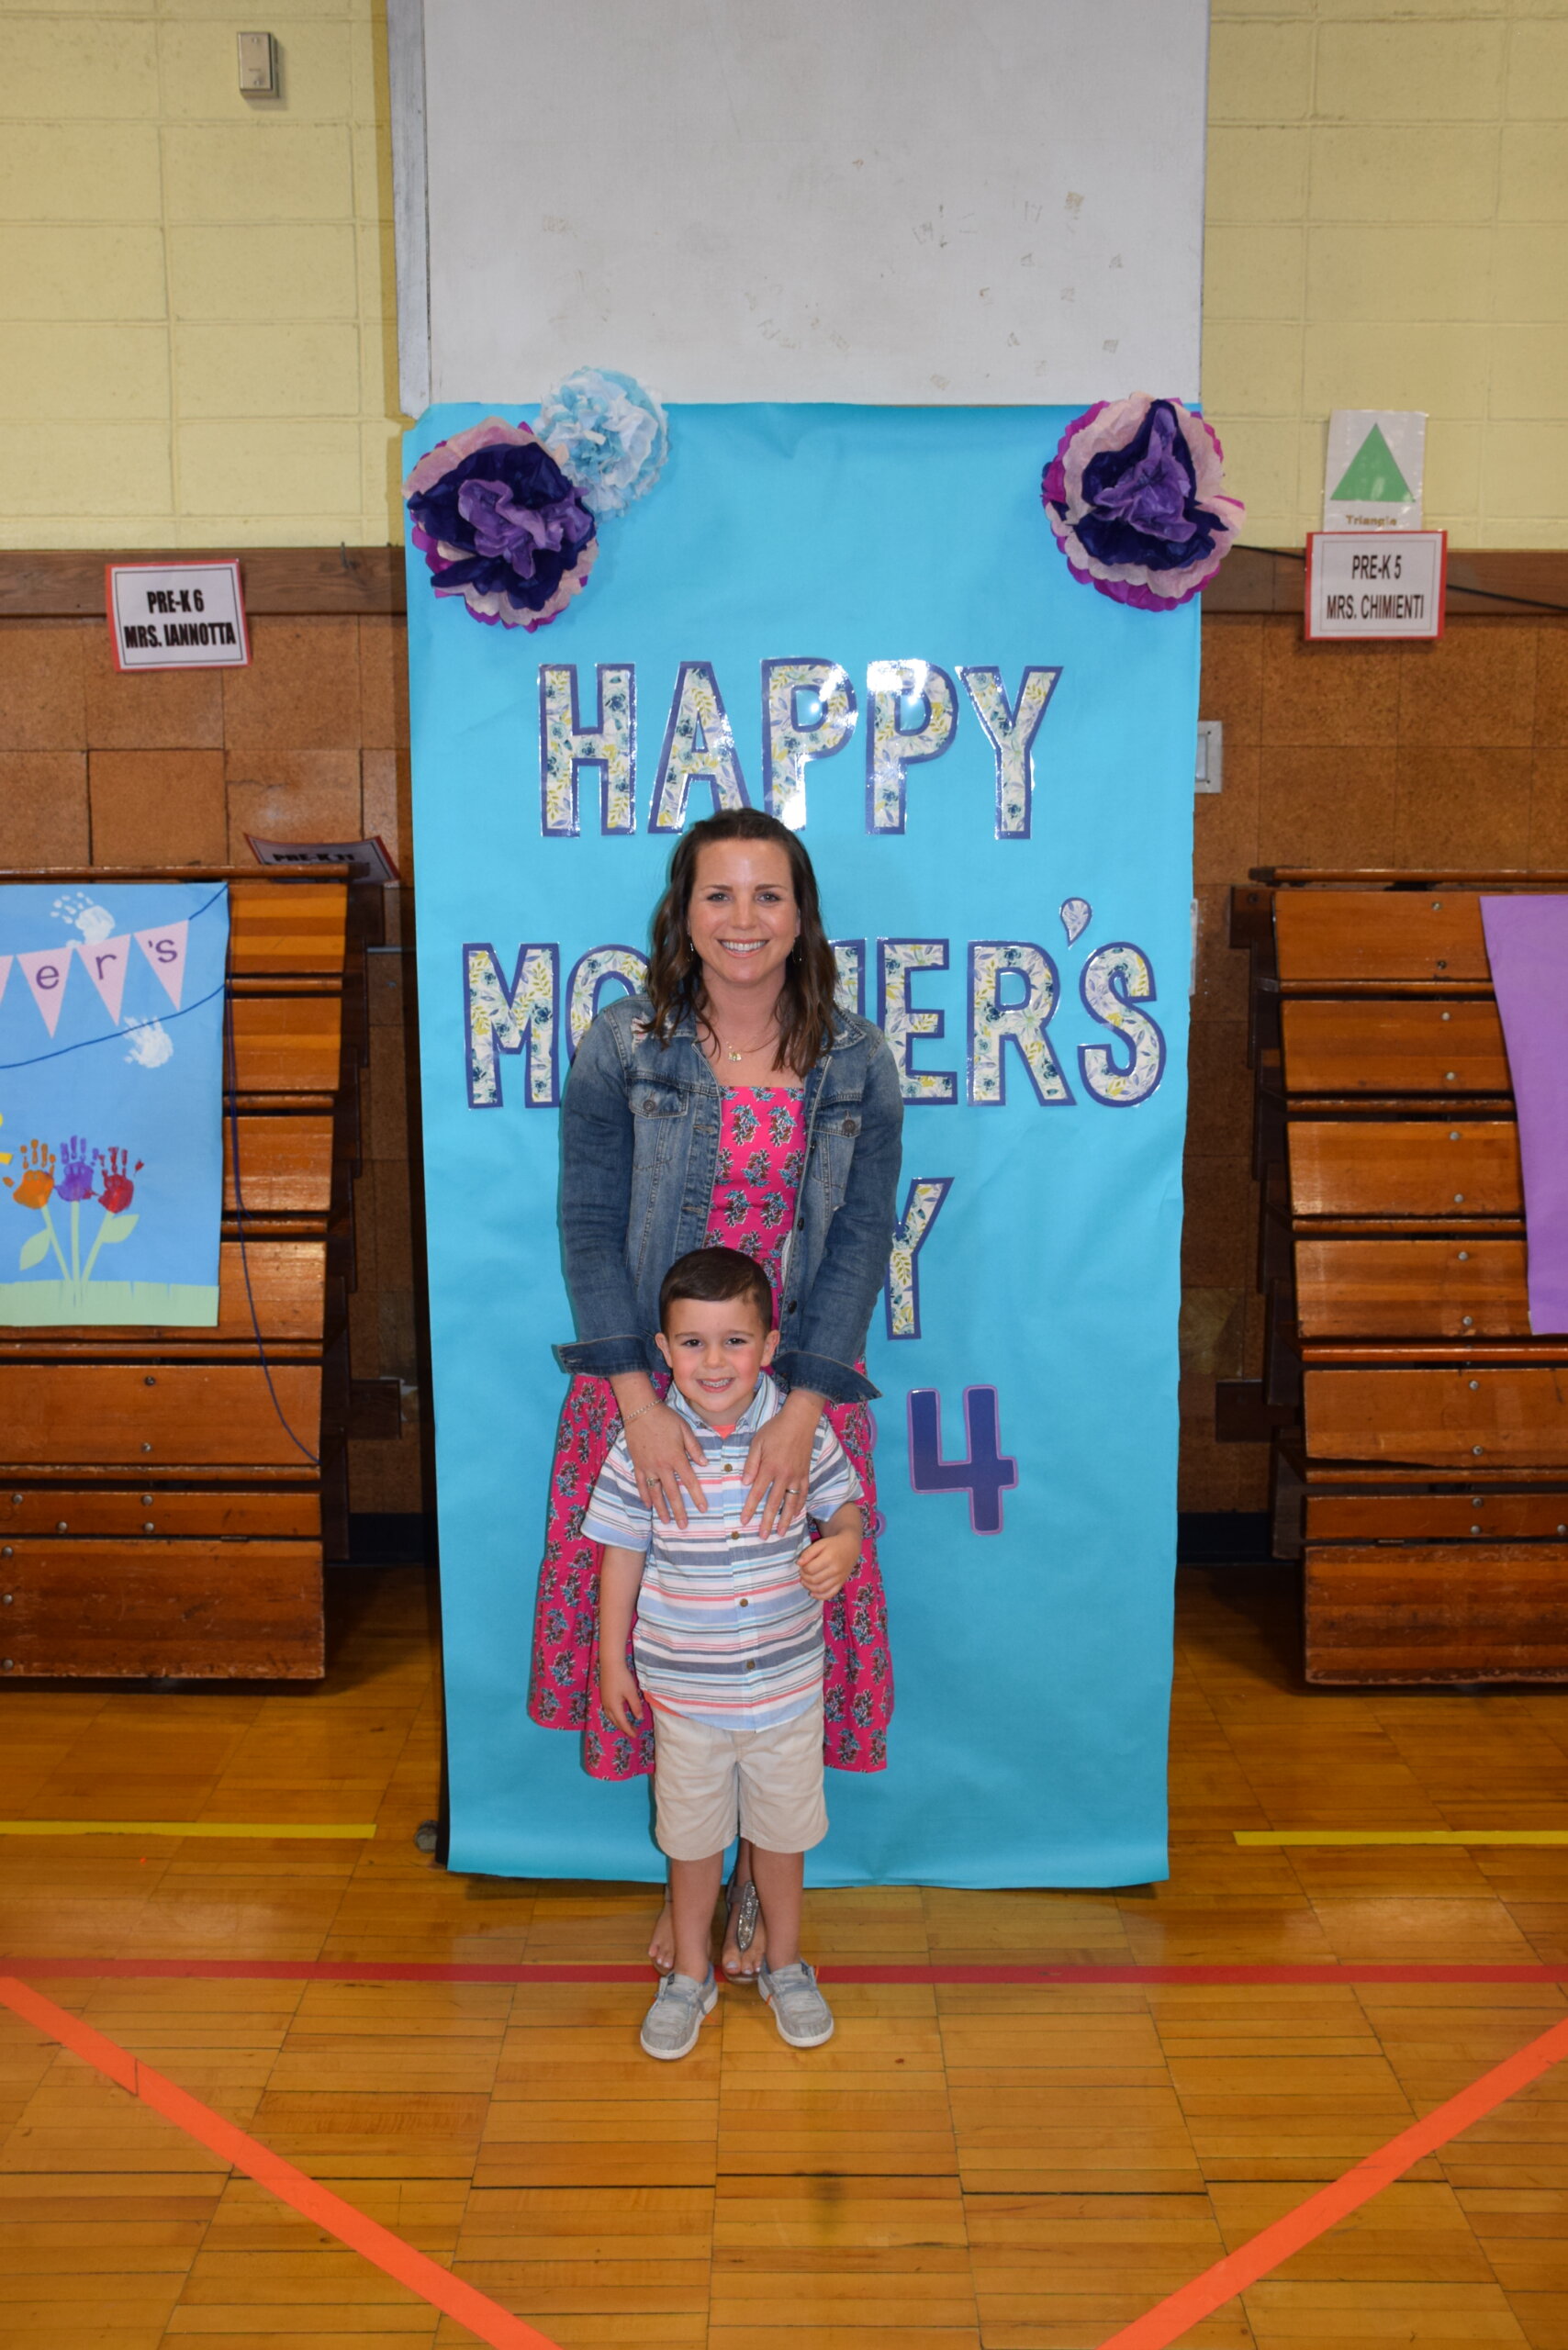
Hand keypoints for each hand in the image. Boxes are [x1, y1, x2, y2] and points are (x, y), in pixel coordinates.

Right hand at [599, 1654, 643, 1734]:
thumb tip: (639, 1718)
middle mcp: (607, 1706)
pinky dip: (615, 1716)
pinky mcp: (604, 1695)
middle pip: (615, 1721)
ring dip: (618, 1722)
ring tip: (627, 1724)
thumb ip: (635, 1706)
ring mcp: (604, 1701)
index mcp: (614, 1707)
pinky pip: (609, 1711)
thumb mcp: (631, 1692)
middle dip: (624, 1728)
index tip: (635, 1735)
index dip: (629, 1730)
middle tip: (633, 1731)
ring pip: (611, 1717)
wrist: (610, 1664)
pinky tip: (619, 1713)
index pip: (622, 1723)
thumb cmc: (622, 1677)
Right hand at [622, 1398, 706, 1527]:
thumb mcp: (685, 1429)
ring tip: (666, 1522)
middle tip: (683, 1526)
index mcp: (676, 1457)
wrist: (640, 1410)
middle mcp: (662, 1466)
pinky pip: (641, 1483)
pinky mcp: (637, 1464)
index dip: (697, 1496)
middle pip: (672, 1493)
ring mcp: (648, 1466)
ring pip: (655, 1492)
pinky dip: (644, 1495)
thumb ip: (694, 1447)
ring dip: (661, 1508)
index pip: (690, 1481)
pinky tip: (648, 1505)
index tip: (703, 1509)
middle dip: (679, 1511)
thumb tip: (705, 1464)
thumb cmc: (665, 1418)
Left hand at [742, 1391, 821, 1536]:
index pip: (757, 1493)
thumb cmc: (775, 1429)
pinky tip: (795, 1515)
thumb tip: (745, 1483)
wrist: (800, 1420)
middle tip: (763, 1536)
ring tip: (780, 1533)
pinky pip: (803, 1495)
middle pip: (774, 1503)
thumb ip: (751, 1463)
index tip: (743, 1521)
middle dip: (767, 1521)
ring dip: (785, 1519)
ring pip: (791, 1503)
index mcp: (770, 1467)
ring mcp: (797, 1476)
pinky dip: (799, 1506)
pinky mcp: (806, 1474)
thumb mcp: (757, 1442)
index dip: (749, 1508)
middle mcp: (784, 1475)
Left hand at [798, 1529, 858, 1601]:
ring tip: (805, 1582)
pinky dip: (820, 1596)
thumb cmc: (833, 1545)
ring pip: (821, 1589)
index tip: (802, 1566)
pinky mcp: (841, 1583)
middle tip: (802, 1573)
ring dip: (809, 1587)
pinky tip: (812, 1593)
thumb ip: (808, 1553)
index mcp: (829, 1558)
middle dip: (804, 1578)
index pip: (810, 1569)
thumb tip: (798, 1563)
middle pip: (814, 1580)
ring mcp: (839, 1578)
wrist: (850, 1547)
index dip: (803, 1569)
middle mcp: (835, 1570)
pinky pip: (830, 1594)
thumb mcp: (820, 1544)